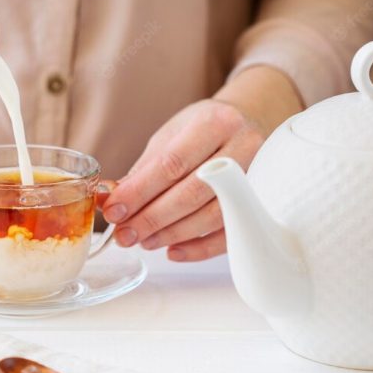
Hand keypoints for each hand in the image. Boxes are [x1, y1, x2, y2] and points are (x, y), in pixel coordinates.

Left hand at [103, 66, 302, 261]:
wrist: (250, 122)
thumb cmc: (204, 129)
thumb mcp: (171, 136)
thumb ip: (142, 170)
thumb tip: (109, 201)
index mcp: (214, 123)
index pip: (172, 163)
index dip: (139, 191)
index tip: (114, 210)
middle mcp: (242, 147)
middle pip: (192, 193)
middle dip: (152, 218)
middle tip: (124, 234)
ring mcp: (258, 177)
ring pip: (213, 216)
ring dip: (172, 234)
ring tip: (143, 241)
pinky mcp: (263, 203)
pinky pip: (230, 234)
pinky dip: (199, 248)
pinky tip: (172, 250)